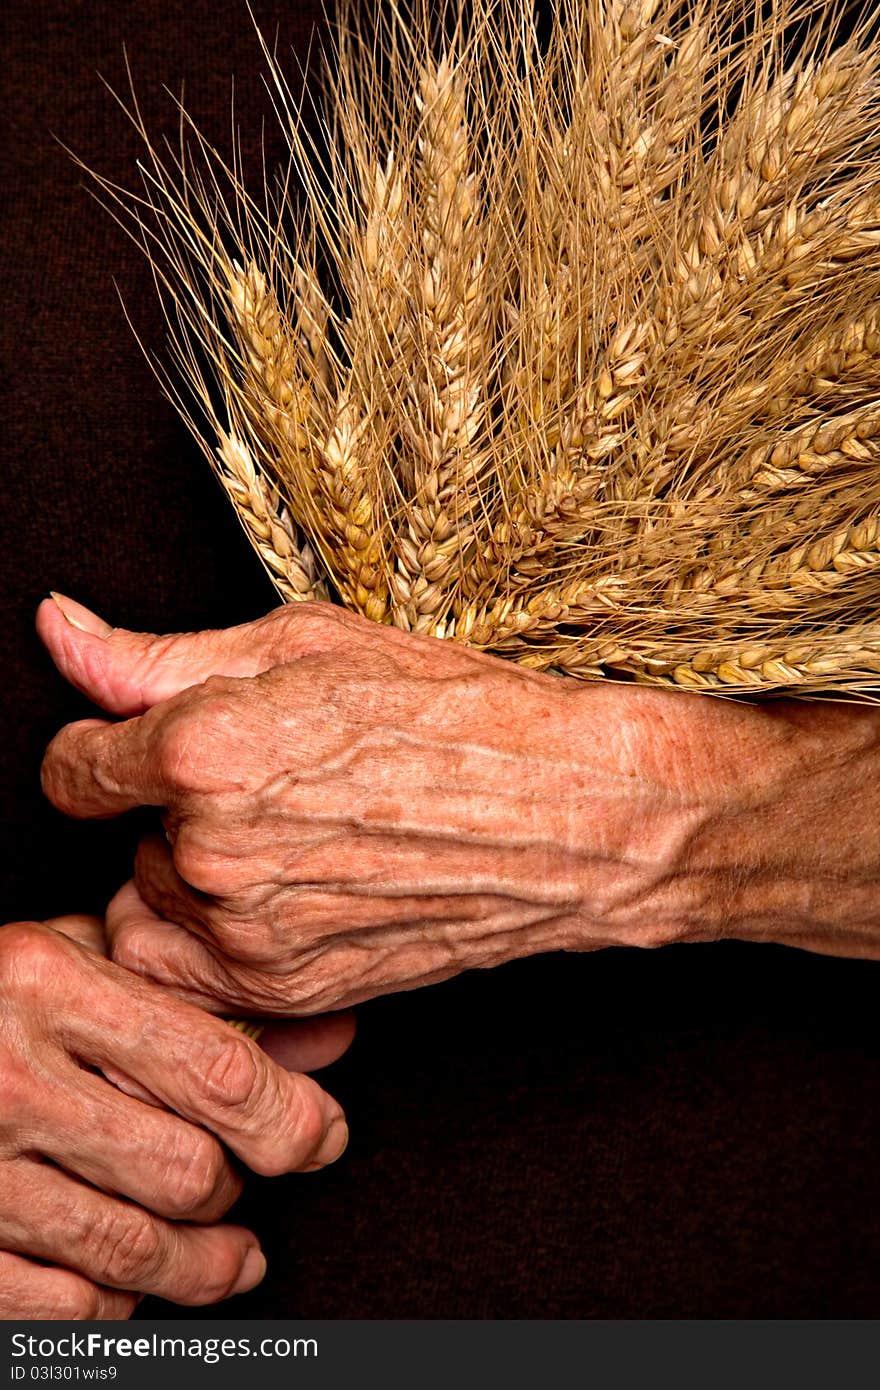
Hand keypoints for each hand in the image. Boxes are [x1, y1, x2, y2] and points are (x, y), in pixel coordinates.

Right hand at [0, 913, 351, 1318]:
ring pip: (130, 1251)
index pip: (213, 1067)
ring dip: (201, 1266)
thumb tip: (334, 1037)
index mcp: (45, 984)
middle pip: (184, 1170)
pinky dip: (113, 1308)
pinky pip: (57, 1309)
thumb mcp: (80, 960)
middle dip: (241, 1190)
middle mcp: (7, 1075)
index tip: (324, 1136)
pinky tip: (129, 1287)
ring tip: (233, 1257)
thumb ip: (199, 994)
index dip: (292, 1117)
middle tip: (255, 1182)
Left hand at [38, 595, 879, 1014]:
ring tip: (285, 845)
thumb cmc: (452, 716)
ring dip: (192, 885)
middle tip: (265, 789)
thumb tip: (59, 629)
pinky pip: (197, 976)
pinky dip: (224, 942)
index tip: (148, 754)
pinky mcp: (289, 991)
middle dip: (169, 818)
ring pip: (154, 912)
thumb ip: (156, 654)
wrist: (564, 814)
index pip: (72, 771)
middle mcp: (211, 849)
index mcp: (202, 747)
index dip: (109, 754)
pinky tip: (297, 895)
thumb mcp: (306, 644)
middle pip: (120, 845)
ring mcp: (249, 933)